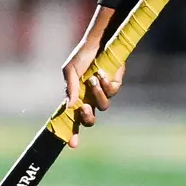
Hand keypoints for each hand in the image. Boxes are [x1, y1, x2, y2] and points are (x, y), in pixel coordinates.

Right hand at [60, 9, 123, 148]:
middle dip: (87, 118)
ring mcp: (103, 93)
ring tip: (93, 79)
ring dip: (98, 94)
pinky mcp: (115, 85)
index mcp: (76, 97)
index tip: (72, 144)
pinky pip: (113, 92)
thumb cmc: (82, 55)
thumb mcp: (70, 70)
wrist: (99, 41)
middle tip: (85, 108)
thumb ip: (70, 87)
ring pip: (103, 106)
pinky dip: (106, 84)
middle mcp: (90, 98)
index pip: (72, 119)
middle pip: (90, 120)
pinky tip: (101, 72)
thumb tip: (70, 107)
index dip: (72, 133)